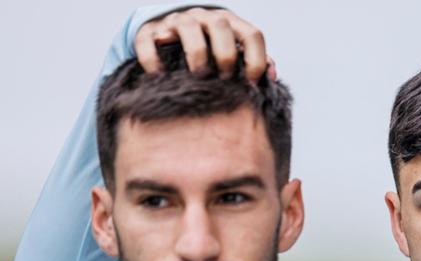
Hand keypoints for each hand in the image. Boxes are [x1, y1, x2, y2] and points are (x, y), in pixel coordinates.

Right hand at [135, 7, 273, 80]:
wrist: (171, 37)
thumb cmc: (210, 52)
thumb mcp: (233, 53)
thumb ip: (254, 62)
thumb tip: (271, 76)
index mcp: (230, 24)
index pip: (252, 34)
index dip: (256, 59)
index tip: (251, 82)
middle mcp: (204, 18)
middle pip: (221, 26)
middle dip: (226, 55)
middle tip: (224, 79)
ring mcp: (177, 21)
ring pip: (188, 28)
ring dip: (196, 55)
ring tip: (198, 77)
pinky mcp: (150, 32)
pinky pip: (149, 42)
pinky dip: (154, 60)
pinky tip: (160, 77)